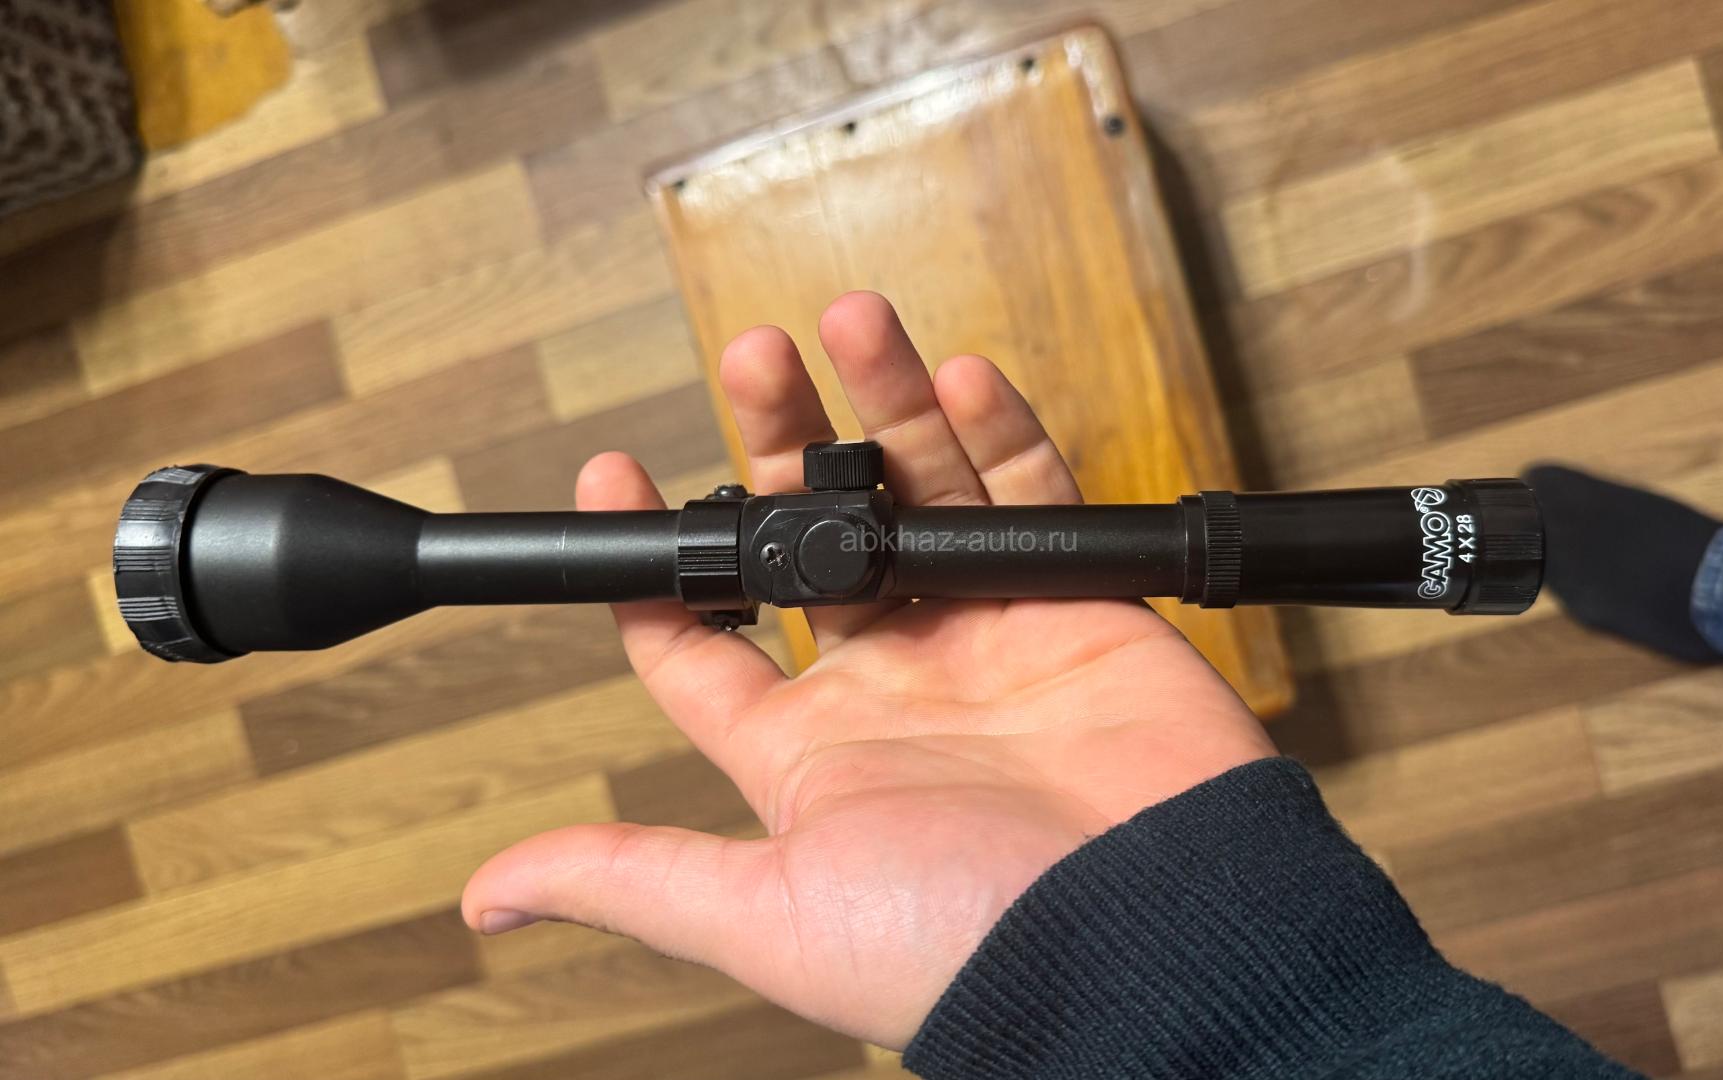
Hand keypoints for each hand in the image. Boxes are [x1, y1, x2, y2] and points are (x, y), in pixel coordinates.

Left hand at [462, 292, 1276, 1047]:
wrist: (1147, 934)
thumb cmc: (962, 943)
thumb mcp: (770, 913)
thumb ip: (636, 876)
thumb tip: (491, 896)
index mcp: (809, 750)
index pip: (706, 634)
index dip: (655, 556)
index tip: (613, 469)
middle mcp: (892, 683)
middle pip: (813, 534)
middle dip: (776, 443)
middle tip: (752, 360)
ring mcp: (985, 637)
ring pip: (921, 491)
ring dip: (886, 401)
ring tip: (849, 322)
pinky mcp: (1078, 607)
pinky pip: (1031, 498)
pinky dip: (1000, 435)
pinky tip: (961, 380)